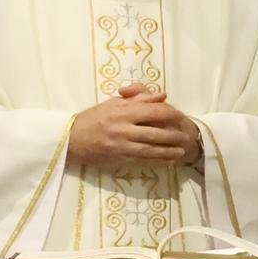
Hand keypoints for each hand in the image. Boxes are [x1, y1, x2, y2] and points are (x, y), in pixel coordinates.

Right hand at [68, 82, 200, 169]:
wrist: (71, 140)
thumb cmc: (94, 118)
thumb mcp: (114, 103)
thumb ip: (139, 98)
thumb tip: (162, 96)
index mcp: (123, 112)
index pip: (154, 112)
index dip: (171, 114)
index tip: (180, 116)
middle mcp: (123, 129)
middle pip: (156, 133)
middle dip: (174, 136)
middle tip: (186, 137)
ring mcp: (121, 146)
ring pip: (151, 150)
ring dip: (169, 152)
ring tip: (181, 152)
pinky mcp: (119, 160)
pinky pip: (143, 162)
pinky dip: (157, 162)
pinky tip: (168, 162)